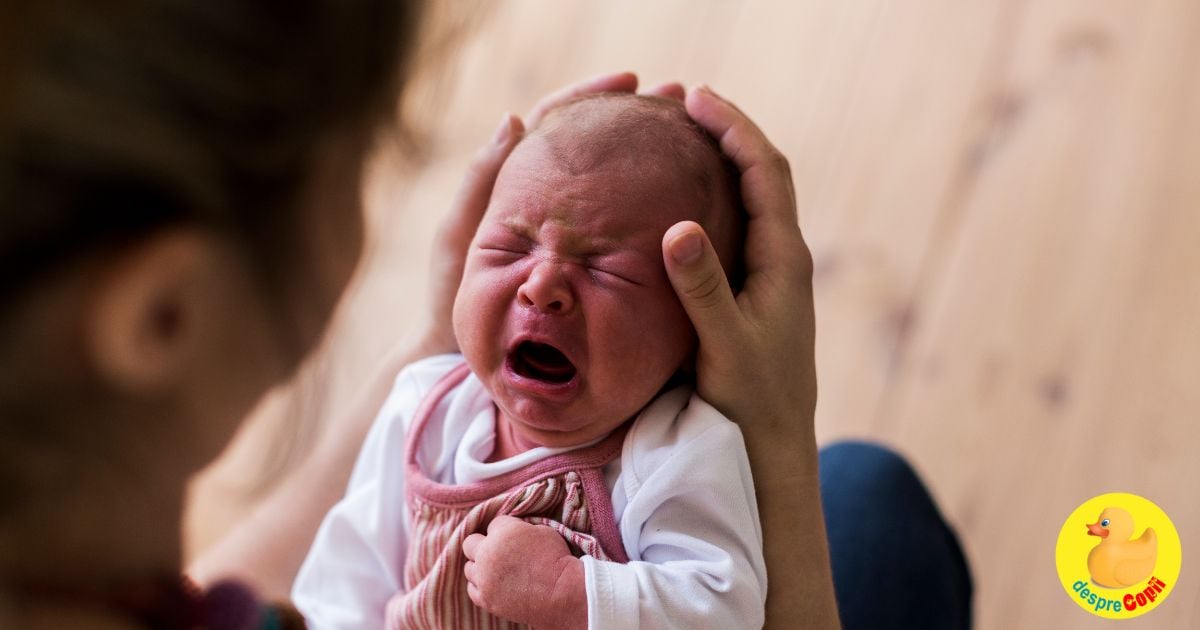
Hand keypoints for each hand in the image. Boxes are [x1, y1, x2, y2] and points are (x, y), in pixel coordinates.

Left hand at [417, 72, 684, 355]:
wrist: (465, 355)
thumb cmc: (453, 296)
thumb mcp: (460, 236)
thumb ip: (481, 181)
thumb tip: (515, 119)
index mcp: (518, 181)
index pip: (558, 121)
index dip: (592, 96)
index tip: (630, 81)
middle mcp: (551, 200)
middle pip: (596, 144)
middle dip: (636, 118)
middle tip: (678, 99)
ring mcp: (574, 231)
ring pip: (615, 183)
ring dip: (651, 156)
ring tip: (692, 137)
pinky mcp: (591, 263)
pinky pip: (624, 228)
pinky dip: (650, 207)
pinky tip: (684, 200)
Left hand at [461, 516, 586, 629]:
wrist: (562, 593)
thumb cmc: (557, 560)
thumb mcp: (543, 531)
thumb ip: (521, 528)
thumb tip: (514, 530)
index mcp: (502, 532)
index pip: (493, 524)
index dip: (506, 529)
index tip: (516, 538)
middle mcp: (487, 554)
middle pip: (470, 543)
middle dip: (483, 544)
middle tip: (498, 551)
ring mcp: (484, 579)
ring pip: (469, 568)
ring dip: (480, 566)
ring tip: (497, 570)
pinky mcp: (486, 599)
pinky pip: (472, 589)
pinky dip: (481, 586)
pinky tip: (494, 584)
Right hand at [662, 85, 816, 432]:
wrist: (773, 445)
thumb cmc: (752, 400)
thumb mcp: (724, 345)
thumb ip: (703, 288)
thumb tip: (678, 227)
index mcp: (784, 259)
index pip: (765, 172)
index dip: (734, 128)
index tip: (695, 97)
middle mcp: (784, 258)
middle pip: (762, 174)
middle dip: (728, 131)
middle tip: (683, 101)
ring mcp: (772, 274)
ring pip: (751, 198)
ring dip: (723, 159)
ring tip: (682, 134)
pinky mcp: (756, 292)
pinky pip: (738, 225)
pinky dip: (715, 196)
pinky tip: (683, 199)